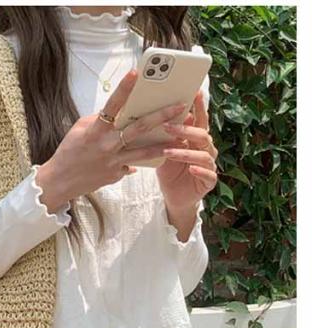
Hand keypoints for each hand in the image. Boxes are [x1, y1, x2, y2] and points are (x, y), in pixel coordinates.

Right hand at [35, 69, 187, 212]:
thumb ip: (100, 120)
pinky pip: (133, 165)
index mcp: (96, 130)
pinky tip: (158, 155)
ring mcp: (113, 162)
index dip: (124, 88)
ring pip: (144, 152)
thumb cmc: (69, 152)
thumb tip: (119, 114)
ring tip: (182, 136)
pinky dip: (142, 160)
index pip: (112, 105)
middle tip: (179, 106)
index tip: (136, 73)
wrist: (60, 182)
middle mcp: (107, 145)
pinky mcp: (116, 175)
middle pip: (138, 128)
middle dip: (161, 116)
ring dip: (164, 143)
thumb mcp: (80, 130)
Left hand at [156, 89, 218, 213]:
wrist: (174, 196)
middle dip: (186, 130)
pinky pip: (209, 174)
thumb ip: (166, 136)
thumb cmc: (170, 171)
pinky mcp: (209, 181)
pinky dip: (200, 171)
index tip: (195, 93)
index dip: (199, 107)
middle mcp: (206, 149)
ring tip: (169, 152)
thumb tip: (155, 115)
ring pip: (203, 155)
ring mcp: (209, 165)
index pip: (200, 120)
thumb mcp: (165, 151)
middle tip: (168, 127)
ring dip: (186, 152)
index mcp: (197, 140)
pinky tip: (191, 169)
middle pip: (202, 135)